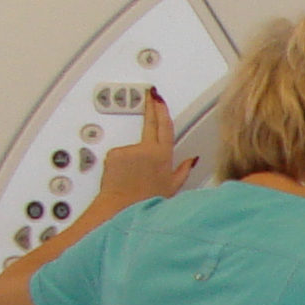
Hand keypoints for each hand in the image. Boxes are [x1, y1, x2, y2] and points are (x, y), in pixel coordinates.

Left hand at [96, 86, 197, 208]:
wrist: (123, 209)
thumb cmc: (147, 202)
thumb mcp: (172, 188)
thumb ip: (182, 170)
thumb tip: (190, 160)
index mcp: (163, 156)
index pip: (165, 127)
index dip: (162, 110)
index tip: (159, 99)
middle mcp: (146, 149)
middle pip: (149, 123)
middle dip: (150, 107)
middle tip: (149, 95)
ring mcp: (129, 150)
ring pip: (132, 148)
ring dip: (132, 157)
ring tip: (133, 176)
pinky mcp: (114, 154)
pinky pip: (119, 155)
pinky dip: (120, 163)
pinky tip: (123, 176)